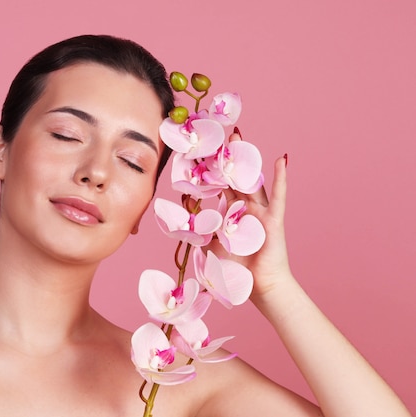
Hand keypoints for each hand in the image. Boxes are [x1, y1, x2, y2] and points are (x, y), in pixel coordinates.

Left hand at [206, 130, 292, 302]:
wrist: (260, 287)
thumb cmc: (237, 270)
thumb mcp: (211, 248)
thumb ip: (199, 235)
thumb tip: (178, 226)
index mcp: (231, 212)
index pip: (219, 185)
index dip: (209, 169)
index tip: (200, 151)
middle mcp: (246, 208)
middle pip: (234, 176)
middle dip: (225, 156)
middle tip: (216, 134)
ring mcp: (261, 211)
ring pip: (251, 179)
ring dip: (245, 159)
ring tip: (238, 137)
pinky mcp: (274, 219)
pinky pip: (279, 196)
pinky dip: (281, 178)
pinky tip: (280, 160)